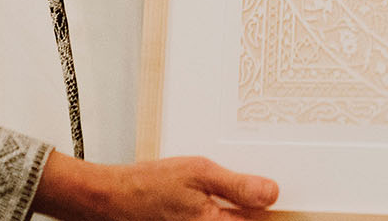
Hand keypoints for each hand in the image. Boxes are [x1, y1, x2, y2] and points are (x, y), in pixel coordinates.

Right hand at [34, 152, 278, 220]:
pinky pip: (216, 220)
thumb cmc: (148, 186)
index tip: (273, 192)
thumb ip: (237, 186)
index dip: (270, 204)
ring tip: (222, 188)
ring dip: (234, 207)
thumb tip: (270, 193)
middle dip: (252, 205)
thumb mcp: (198, 172)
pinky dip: (218, 210)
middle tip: (250, 184)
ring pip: (230, 220)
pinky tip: (210, 196)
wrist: (113, 198)